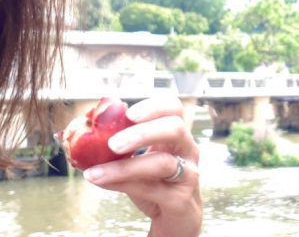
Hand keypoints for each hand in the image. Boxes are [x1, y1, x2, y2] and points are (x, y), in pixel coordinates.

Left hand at [82, 95, 201, 236]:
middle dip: (142, 132)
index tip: (128, 112)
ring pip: (163, 162)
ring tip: (95, 171)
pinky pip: (152, 189)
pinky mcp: (180, 200)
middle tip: (112, 143)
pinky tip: (102, 182)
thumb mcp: (140, 162)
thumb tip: (84, 135)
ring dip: (126, 166)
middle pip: (175, 128)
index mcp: (176, 135)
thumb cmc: (157, 185)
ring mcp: (187, 174)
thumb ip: (122, 149)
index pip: (173, 108)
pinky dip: (123, 184)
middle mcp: (187, 150)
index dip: (153, 106)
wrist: (177, 220)